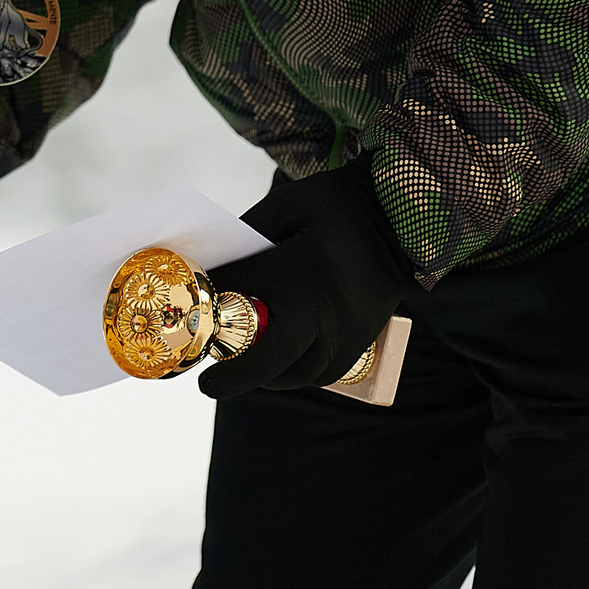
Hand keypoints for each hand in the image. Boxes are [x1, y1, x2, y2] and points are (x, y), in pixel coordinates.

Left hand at [198, 163, 414, 399]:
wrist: (398, 221)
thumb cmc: (335, 208)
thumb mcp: (286, 206)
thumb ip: (247, 233)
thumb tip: (210, 266)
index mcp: (300, 272)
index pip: (240, 296)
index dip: (209, 305)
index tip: (189, 312)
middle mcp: (323, 312)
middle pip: (270, 358)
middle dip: (234, 374)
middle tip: (207, 383)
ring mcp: (344, 334)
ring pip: (293, 374)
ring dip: (261, 374)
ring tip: (237, 364)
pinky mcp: (358, 345)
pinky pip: (316, 374)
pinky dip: (291, 373)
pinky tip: (273, 361)